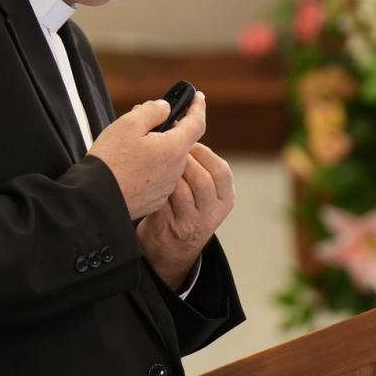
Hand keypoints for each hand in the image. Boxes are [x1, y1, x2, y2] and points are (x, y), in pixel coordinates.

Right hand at [87, 91, 206, 219]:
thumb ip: (152, 110)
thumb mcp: (129, 124)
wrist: (96, 199)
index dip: (198, 107)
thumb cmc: (111, 160)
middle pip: (180, 142)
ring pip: (169, 160)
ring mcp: (167, 187)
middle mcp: (176, 170)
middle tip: (147, 119)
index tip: (198, 97)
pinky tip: (132, 166)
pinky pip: (159, 177)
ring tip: (132, 144)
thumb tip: (165, 108)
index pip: (196, 123)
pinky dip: (151, 167)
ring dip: (159, 149)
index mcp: (174, 149)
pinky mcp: (156, 199)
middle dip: (168, 128)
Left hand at [136, 142, 235, 290]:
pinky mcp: (169, 227)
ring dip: (168, 171)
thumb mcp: (207, 194)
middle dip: (185, 159)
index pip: (221, 171)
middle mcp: (211, 212)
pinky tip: (149, 178)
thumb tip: (187, 126)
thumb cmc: (187, 208)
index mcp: (225, 199)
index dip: (204, 152)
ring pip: (181, 190)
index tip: (189, 142)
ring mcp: (191, 223)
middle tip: (170, 149)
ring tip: (159, 161)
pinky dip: (155, 186)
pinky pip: (162, 201)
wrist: (172, 249)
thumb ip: (203, 168)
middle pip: (202, 180)